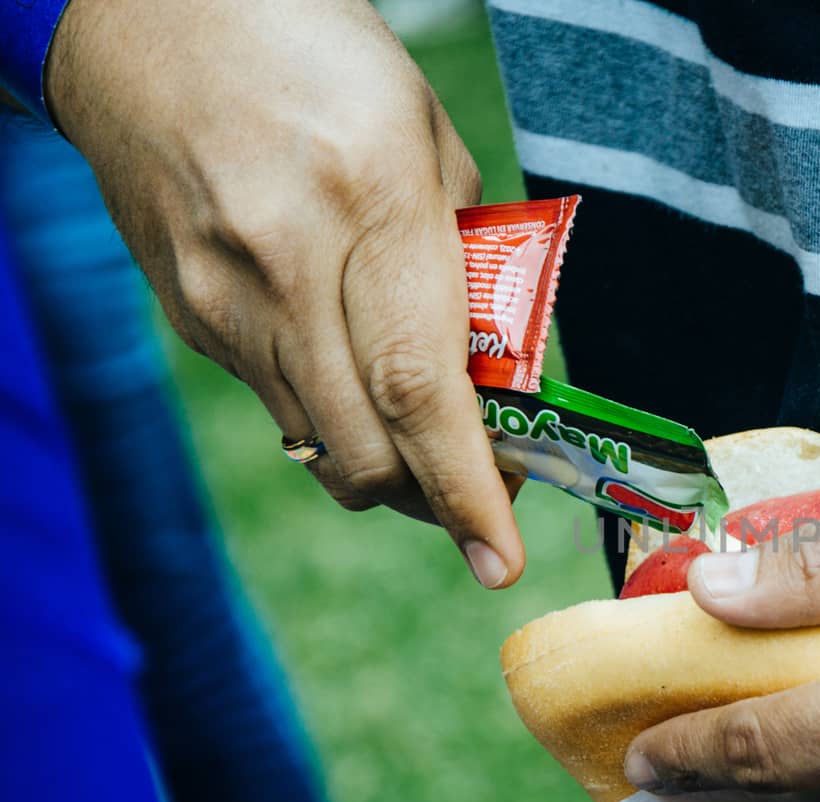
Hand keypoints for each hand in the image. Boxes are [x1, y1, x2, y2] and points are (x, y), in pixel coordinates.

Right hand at [45, 0, 521, 586]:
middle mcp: (281, 260)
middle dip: (434, 501)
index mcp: (364, 197)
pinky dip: (331, 418)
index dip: (466, 487)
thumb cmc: (316, 54)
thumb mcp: (426, 134)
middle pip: (366, 447)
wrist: (148, 15)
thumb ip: (468, 257)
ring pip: (317, 444)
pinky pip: (274, 403)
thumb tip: (495, 371)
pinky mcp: (185, 314)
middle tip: (484, 497)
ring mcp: (219, 295)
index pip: (419, 387)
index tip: (501, 559)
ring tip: (430, 444)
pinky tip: (355, 379)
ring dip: (385, 469)